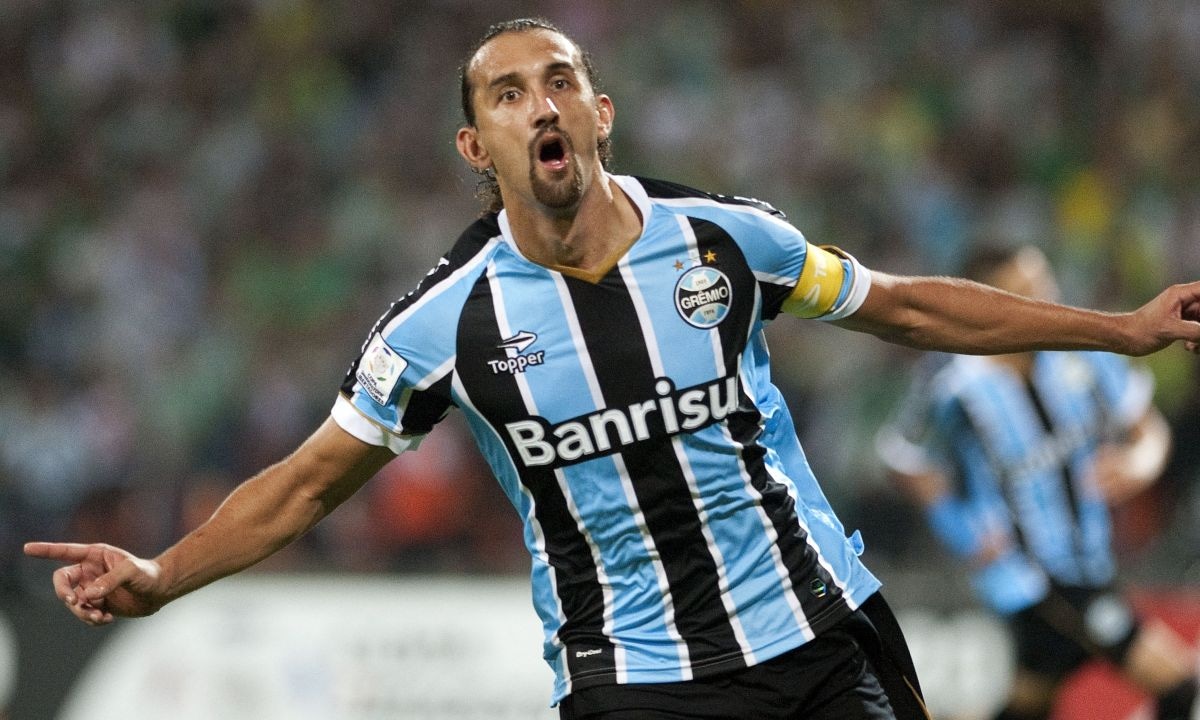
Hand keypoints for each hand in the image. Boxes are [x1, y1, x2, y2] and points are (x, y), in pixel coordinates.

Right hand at [24, 542, 166, 625]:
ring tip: (99, 615)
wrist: (159, 591)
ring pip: (72, 602)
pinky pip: (83, 613)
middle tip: (75, 602)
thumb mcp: (131, 572)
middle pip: (61, 582)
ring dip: (81, 611)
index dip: (45, 550)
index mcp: (94, 555)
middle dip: (63, 594)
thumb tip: (88, 594)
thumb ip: (109, 580)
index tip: (27, 548)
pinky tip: (106, 619)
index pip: (65, 552)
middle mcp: (89, 571)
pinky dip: (91, 618)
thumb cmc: (148, 574)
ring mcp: (91, 588)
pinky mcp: (97, 603)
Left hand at [1127, 281, 1199, 355]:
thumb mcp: (1171, 330)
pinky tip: (1189, 348)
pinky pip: (1199, 330)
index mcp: (1180, 293)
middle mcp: (1183, 300)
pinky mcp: (1180, 324)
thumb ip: (1197, 330)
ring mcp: (1183, 312)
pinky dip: (1198, 340)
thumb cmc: (1142, 331)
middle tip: (1198, 338)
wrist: (1124, 339)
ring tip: (1193, 346)